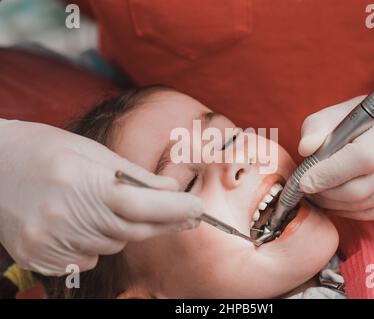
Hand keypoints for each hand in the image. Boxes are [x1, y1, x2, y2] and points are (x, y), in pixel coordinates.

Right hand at [0, 120, 202, 275]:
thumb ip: (132, 174)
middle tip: (187, 215)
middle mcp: (66, 218)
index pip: (141, 206)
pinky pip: (88, 259)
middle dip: (164, 223)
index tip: (198, 209)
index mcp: (81, 183)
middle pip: (133, 232)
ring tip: (116, 207)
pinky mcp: (39, 258)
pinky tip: (89, 223)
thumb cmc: (42, 149)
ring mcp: (50, 243)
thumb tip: (168, 188)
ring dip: (126, 230)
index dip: (175, 210)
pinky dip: (99, 242)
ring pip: (112, 246)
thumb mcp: (89, 150)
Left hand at [298, 84, 373, 219]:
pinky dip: (350, 210)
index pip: (360, 159)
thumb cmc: (370, 122)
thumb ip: (318, 127)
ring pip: (363, 208)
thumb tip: (304, 148)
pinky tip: (339, 199)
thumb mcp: (341, 113)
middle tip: (307, 188)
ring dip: (334, 204)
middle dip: (325, 193)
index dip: (328, 174)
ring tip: (320, 193)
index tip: (303, 180)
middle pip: (358, 191)